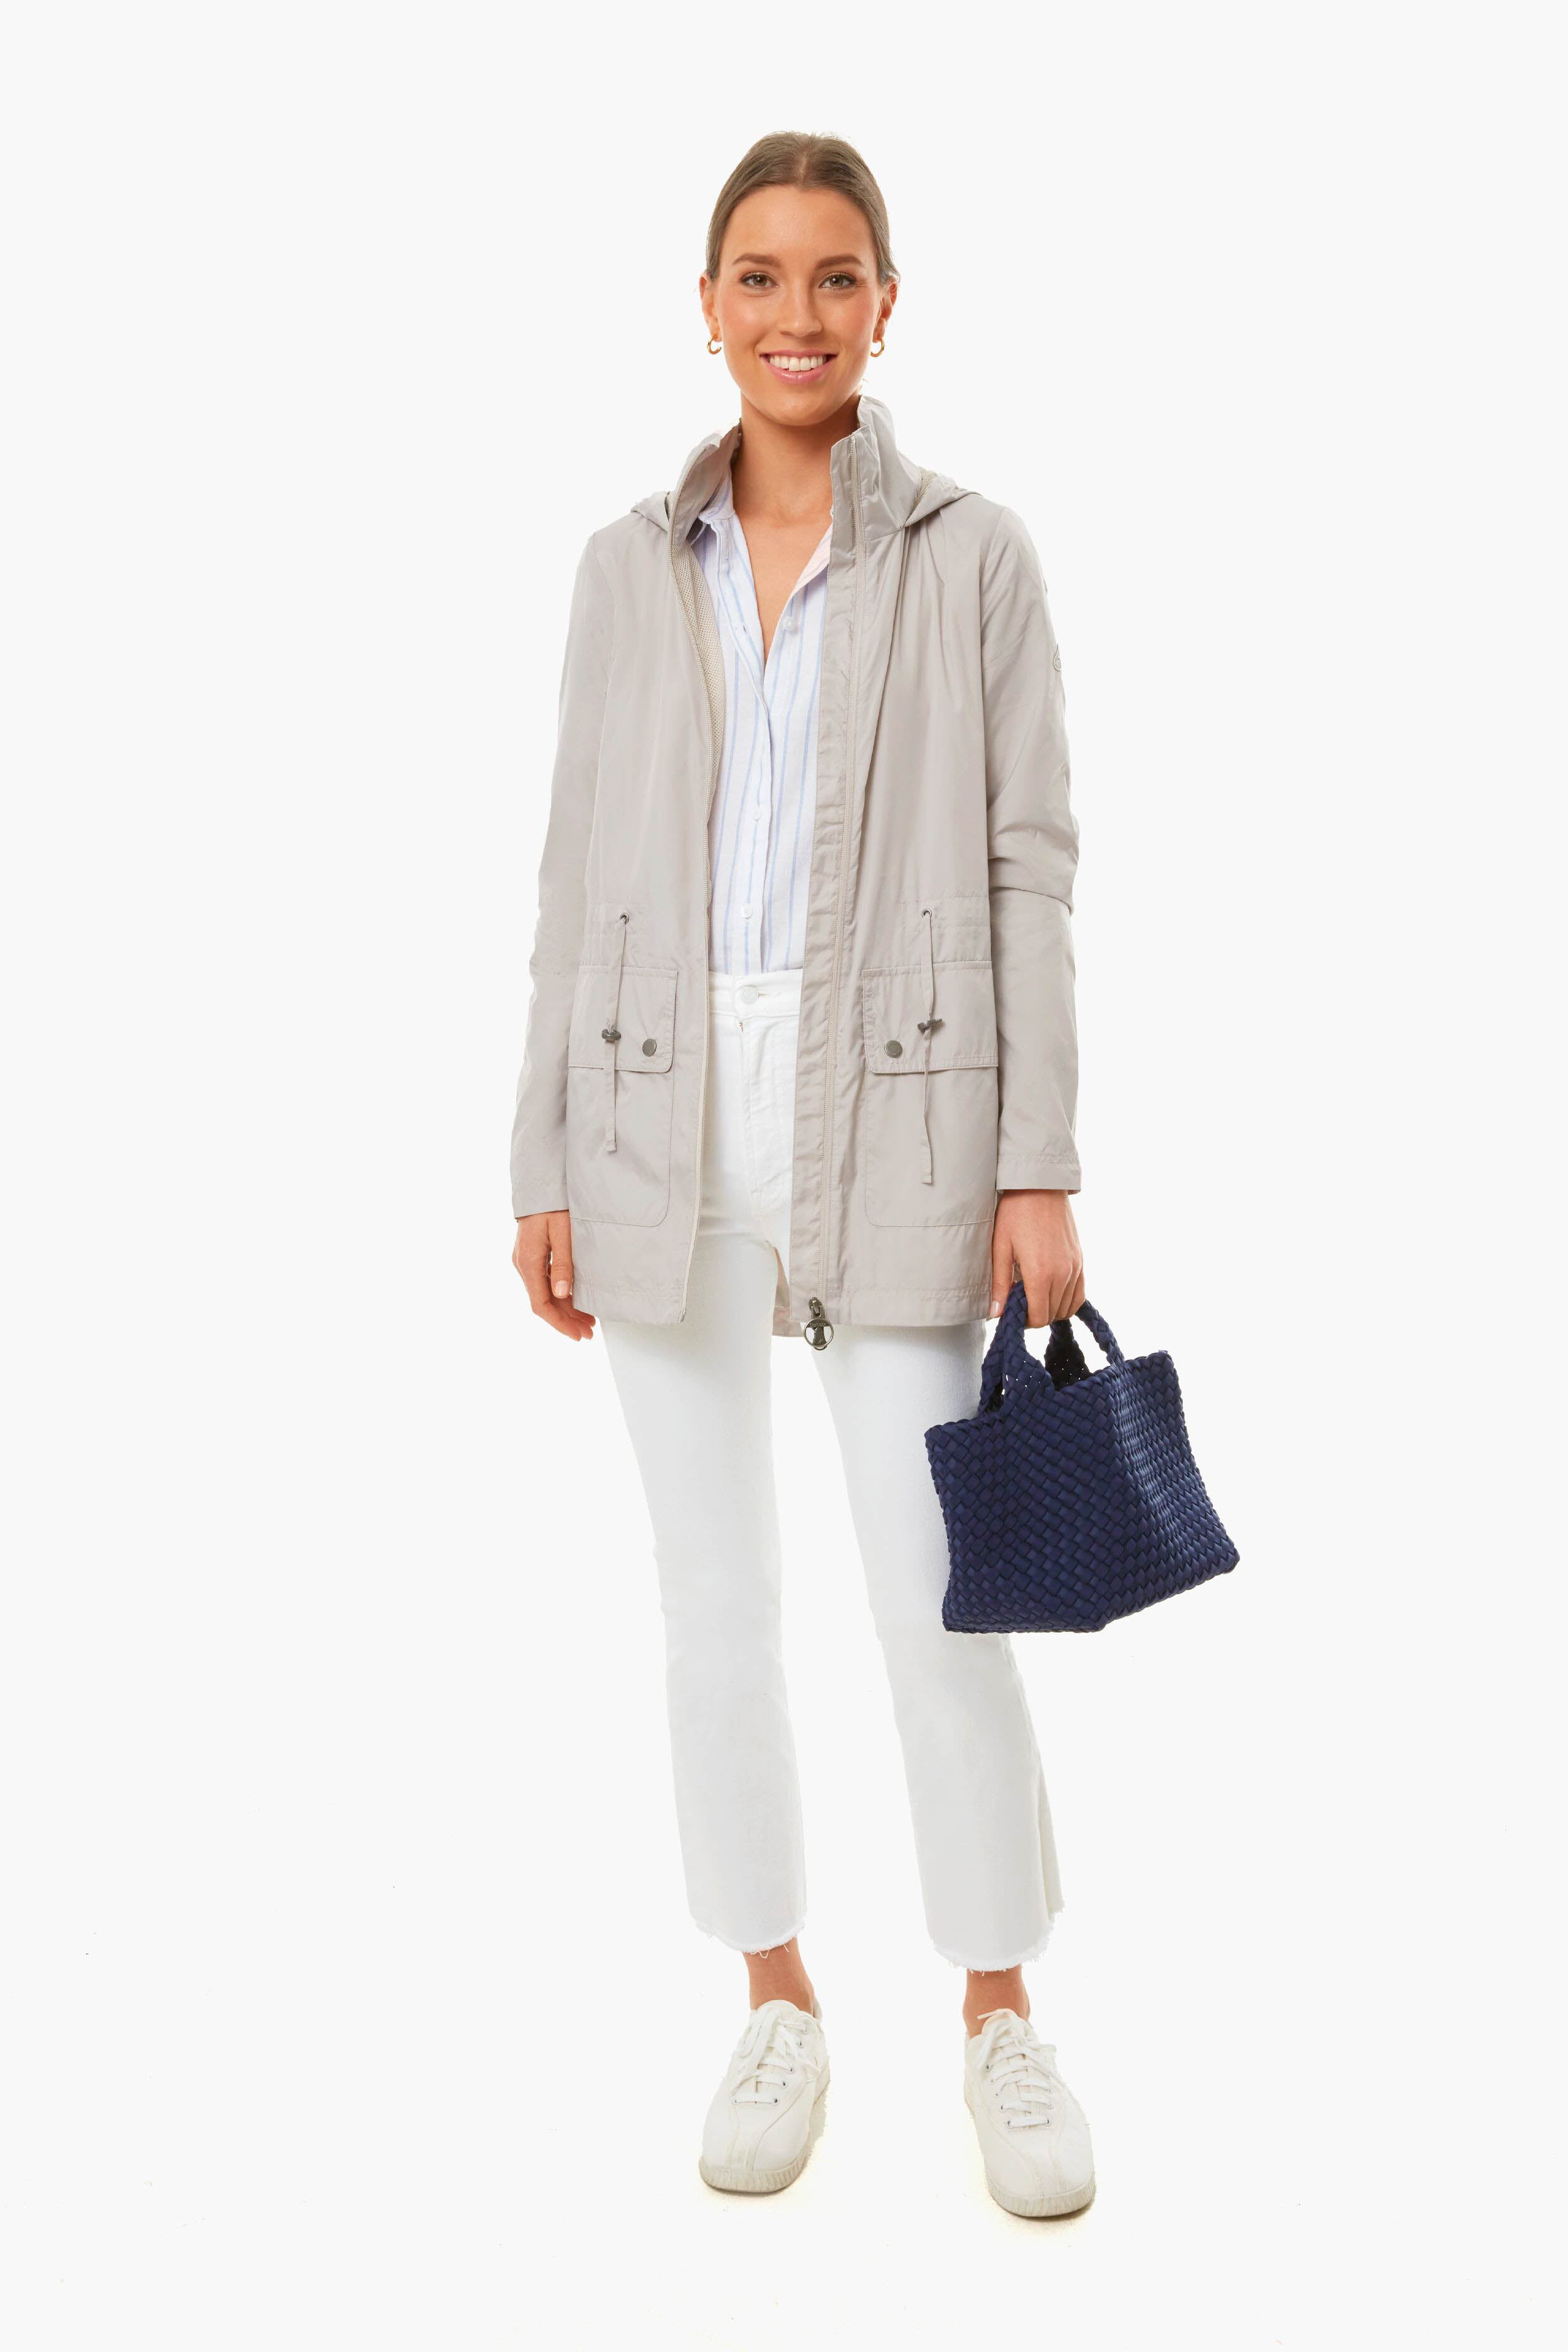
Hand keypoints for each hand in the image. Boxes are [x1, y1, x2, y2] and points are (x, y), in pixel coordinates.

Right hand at [512, 1211, 595, 1339]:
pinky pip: (544, 1281)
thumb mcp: (563, 1232)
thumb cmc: (552, 1204)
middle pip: (543, 1302)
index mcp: (528, 1262)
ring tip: (587, 1320)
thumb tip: (562, 1294)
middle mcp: (523, 1264)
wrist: (540, 1184)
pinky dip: (560, 1294)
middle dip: (566, 1320)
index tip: (577, 1335)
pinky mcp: (531, 1255)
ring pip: (545, 1293)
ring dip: (565, 1309)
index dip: (559, 1323)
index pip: (541, 1304)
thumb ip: (562, 1264)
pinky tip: (575, 1300)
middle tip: (589, 1332)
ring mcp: (526, 1260)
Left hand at [990, 1191, 1084, 1326]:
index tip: (1012, 1311)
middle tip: (1018, 1300)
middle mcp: (1062, 1274)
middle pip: (1052, 1315)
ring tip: (1032, 1294)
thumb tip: (996, 1315)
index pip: (1038, 1318)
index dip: (1024, 1321)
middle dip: (1034, 1314)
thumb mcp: (1001, 1248)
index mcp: (1040, 1274)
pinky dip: (1066, 1300)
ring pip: (1067, 1307)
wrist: (1040, 1187)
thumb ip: (1000, 1285)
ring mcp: (1075, 1267)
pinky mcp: (1080, 1260)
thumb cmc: (1015, 1214)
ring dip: (1050, 1308)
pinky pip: (1079, 1293)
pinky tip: (1050, 1291)